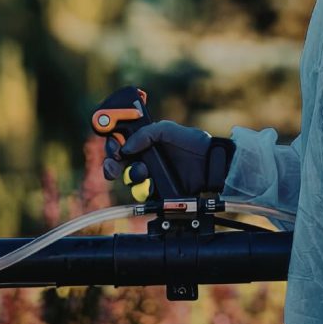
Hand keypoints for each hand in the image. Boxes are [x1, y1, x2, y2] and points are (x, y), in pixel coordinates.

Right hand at [101, 120, 234, 199]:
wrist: (211, 165)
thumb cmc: (194, 143)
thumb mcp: (169, 130)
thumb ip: (147, 133)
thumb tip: (127, 147)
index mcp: (146, 140)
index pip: (121, 141)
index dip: (113, 144)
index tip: (113, 147)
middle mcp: (146, 157)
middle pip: (118, 162)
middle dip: (111, 164)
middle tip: (113, 166)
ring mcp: (151, 174)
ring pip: (129, 178)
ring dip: (131, 175)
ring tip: (144, 172)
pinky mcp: (158, 189)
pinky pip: (142, 193)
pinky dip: (143, 190)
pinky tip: (150, 184)